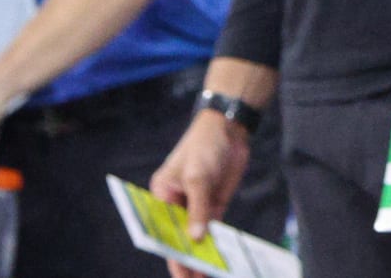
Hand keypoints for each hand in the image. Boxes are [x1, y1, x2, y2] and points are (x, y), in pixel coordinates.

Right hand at [149, 110, 250, 271]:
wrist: (228, 128)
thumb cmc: (204, 146)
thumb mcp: (198, 176)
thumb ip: (198, 208)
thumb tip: (197, 238)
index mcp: (161, 195)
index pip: (162, 229)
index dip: (168, 251)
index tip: (178, 270)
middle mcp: (176, 203)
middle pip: (179, 236)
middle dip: (185, 258)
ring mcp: (195, 205)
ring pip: (196, 236)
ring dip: (201, 255)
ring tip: (206, 277)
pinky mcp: (213, 204)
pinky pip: (213, 229)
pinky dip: (215, 244)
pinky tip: (219, 260)